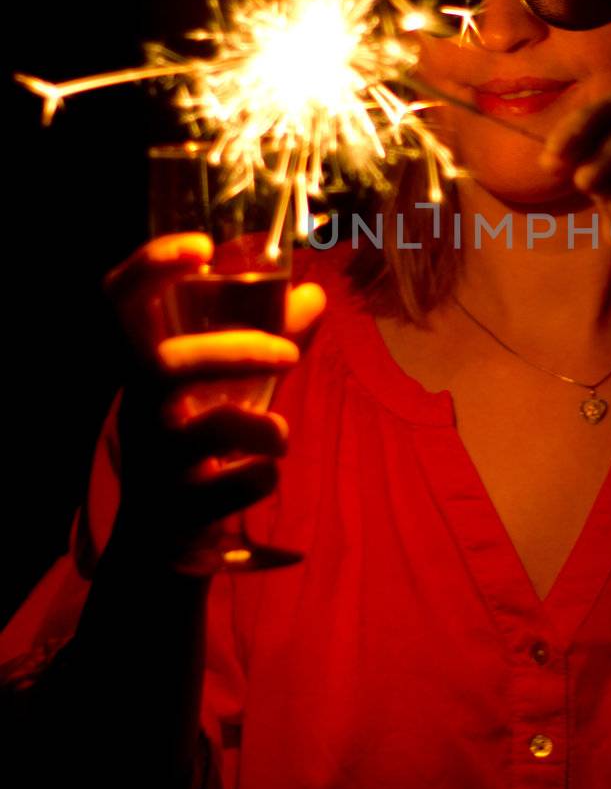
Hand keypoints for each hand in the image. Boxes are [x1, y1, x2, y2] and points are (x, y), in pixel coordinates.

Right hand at [103, 233, 325, 563]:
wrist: (166, 541)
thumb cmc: (199, 446)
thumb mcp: (225, 391)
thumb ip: (265, 343)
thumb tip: (312, 294)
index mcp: (144, 368)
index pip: (121, 302)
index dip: (151, 266)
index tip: (203, 248)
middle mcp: (139, 409)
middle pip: (164, 365)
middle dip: (236, 351)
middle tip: (290, 356)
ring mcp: (154, 463)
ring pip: (204, 431)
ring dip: (260, 426)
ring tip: (280, 436)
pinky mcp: (177, 512)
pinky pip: (225, 490)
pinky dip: (257, 478)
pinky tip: (263, 476)